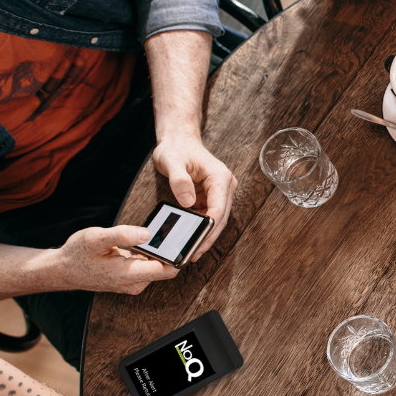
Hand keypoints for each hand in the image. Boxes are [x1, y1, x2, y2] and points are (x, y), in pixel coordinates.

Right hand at [48, 225, 179, 294]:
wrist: (64, 270)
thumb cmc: (77, 254)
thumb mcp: (95, 238)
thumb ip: (122, 235)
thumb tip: (147, 234)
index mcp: (128, 275)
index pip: (166, 270)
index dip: (179, 256)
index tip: (189, 241)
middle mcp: (134, 283)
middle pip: (166, 269)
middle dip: (174, 252)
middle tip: (180, 231)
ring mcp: (134, 283)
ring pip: (158, 267)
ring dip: (162, 253)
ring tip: (166, 234)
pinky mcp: (132, 279)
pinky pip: (150, 267)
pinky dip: (152, 255)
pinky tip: (150, 242)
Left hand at [151, 135, 236, 261]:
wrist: (179, 140)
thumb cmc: (176, 148)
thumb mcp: (171, 161)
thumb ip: (179, 180)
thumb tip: (188, 202)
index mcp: (219, 177)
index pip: (218, 208)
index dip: (210, 228)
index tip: (198, 243)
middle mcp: (225, 185)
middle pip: (220, 218)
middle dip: (208, 237)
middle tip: (194, 254)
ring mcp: (220, 192)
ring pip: (217, 220)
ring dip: (206, 235)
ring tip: (192, 251)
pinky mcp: (213, 196)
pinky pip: (209, 216)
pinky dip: (201, 228)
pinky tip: (191, 238)